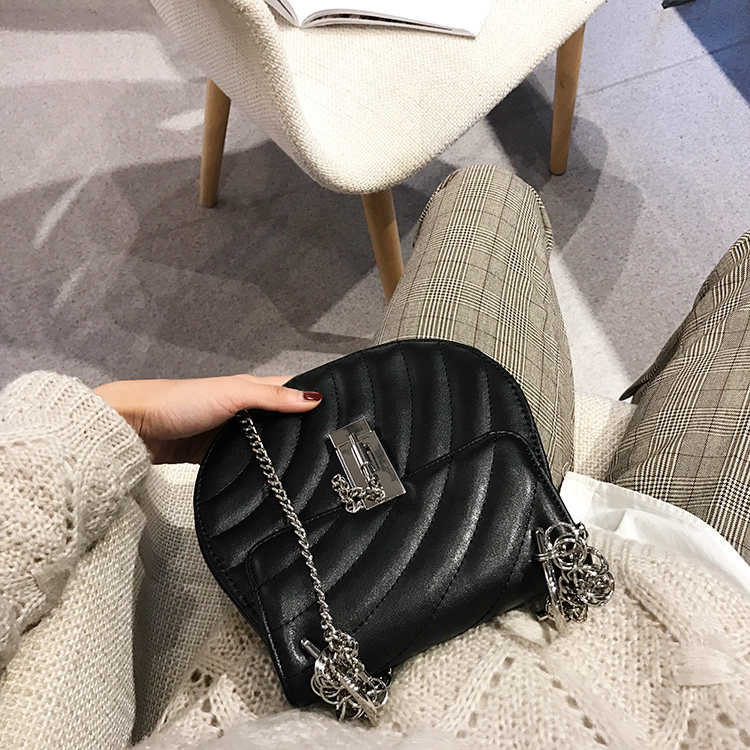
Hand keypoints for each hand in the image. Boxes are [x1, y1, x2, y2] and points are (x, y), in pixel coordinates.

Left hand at [94, 375, 321, 462]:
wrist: (136, 429)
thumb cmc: (179, 403)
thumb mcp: (232, 394)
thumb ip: (271, 397)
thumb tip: (314, 399)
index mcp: (251, 389)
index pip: (291, 393)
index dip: (314, 402)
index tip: (342, 417)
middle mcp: (244, 411)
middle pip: (282, 423)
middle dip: (303, 434)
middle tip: (333, 451)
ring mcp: (231, 435)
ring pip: (265, 445)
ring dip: (282, 455)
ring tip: (312, 471)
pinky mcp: (217, 457)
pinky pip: (245, 464)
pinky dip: (258, 471)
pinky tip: (274, 482)